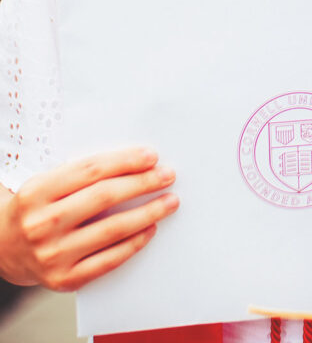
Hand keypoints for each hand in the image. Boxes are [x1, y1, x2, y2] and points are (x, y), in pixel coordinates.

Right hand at [0, 147, 177, 290]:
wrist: (3, 249)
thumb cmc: (36, 208)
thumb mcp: (46, 183)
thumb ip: (81, 173)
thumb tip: (134, 163)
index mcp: (38, 192)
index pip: (91, 170)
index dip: (125, 161)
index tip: (151, 156)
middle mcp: (43, 224)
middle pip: (104, 197)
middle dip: (142, 183)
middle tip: (167, 175)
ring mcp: (53, 255)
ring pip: (112, 229)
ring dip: (148, 213)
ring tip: (170, 201)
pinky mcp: (64, 279)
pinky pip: (108, 260)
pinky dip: (134, 243)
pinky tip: (150, 229)